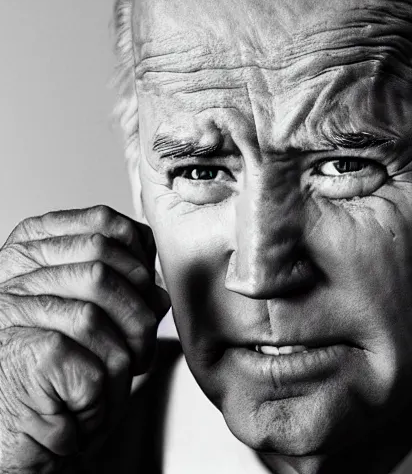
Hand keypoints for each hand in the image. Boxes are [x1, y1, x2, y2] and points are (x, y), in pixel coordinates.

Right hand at [0, 206, 169, 472]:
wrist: (19, 427)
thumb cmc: (60, 366)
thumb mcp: (93, 312)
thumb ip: (124, 288)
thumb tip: (159, 293)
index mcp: (30, 250)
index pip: (101, 222)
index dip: (139, 253)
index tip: (147, 285)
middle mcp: (14, 274)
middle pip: (104, 264)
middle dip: (139, 308)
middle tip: (141, 343)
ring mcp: (15, 311)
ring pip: (100, 313)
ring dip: (130, 351)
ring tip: (125, 370)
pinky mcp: (30, 354)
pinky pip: (98, 360)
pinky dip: (111, 384)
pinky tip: (96, 395)